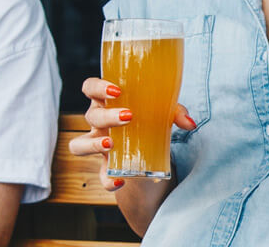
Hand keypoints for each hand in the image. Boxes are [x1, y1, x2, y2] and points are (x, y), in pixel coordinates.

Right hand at [67, 77, 194, 191]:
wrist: (149, 152)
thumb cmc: (149, 120)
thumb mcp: (163, 113)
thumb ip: (175, 113)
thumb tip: (190, 123)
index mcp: (108, 102)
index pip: (90, 87)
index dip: (97, 87)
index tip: (116, 90)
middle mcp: (99, 123)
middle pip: (91, 115)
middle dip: (107, 116)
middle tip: (128, 116)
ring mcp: (99, 145)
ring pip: (78, 144)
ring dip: (93, 144)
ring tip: (111, 143)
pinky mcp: (106, 167)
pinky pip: (100, 176)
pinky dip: (108, 180)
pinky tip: (121, 179)